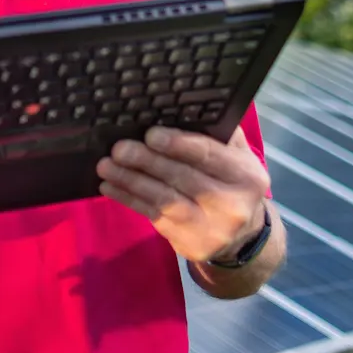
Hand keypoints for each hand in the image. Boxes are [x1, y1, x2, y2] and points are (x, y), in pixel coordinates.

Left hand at [98, 126, 270, 264]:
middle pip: (182, 177)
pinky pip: (153, 216)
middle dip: (147, 161)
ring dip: (131, 181)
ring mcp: (210, 229)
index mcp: (246, 175)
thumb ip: (217, 135)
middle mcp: (232, 204)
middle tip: (119, 148)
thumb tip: (178, 109)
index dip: (178, 144)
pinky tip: (110, 186)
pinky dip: (129, 199)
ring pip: (164, 199)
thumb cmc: (233, 185)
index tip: (150, 134)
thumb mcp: (238, 158)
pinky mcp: (189, 244)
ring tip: (106, 166)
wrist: (241, 239)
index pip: (209, 156)